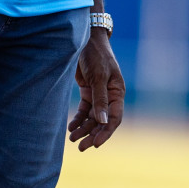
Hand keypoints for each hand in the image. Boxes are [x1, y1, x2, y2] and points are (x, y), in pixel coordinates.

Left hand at [68, 28, 124, 150]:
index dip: (106, 133)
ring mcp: (98, 94)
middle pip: (102, 121)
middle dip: (92, 135)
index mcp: (117, 92)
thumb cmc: (96, 56)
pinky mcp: (87, 92)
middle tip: (81, 147)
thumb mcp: (98, 77)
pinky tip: (71, 128)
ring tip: (72, 139)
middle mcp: (109, 96)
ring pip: (92, 118)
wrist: (84, 40)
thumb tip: (102, 122)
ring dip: (83, 129)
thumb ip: (100, 99)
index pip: (114, 118)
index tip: (95, 144)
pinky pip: (84, 111)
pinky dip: (78, 119)